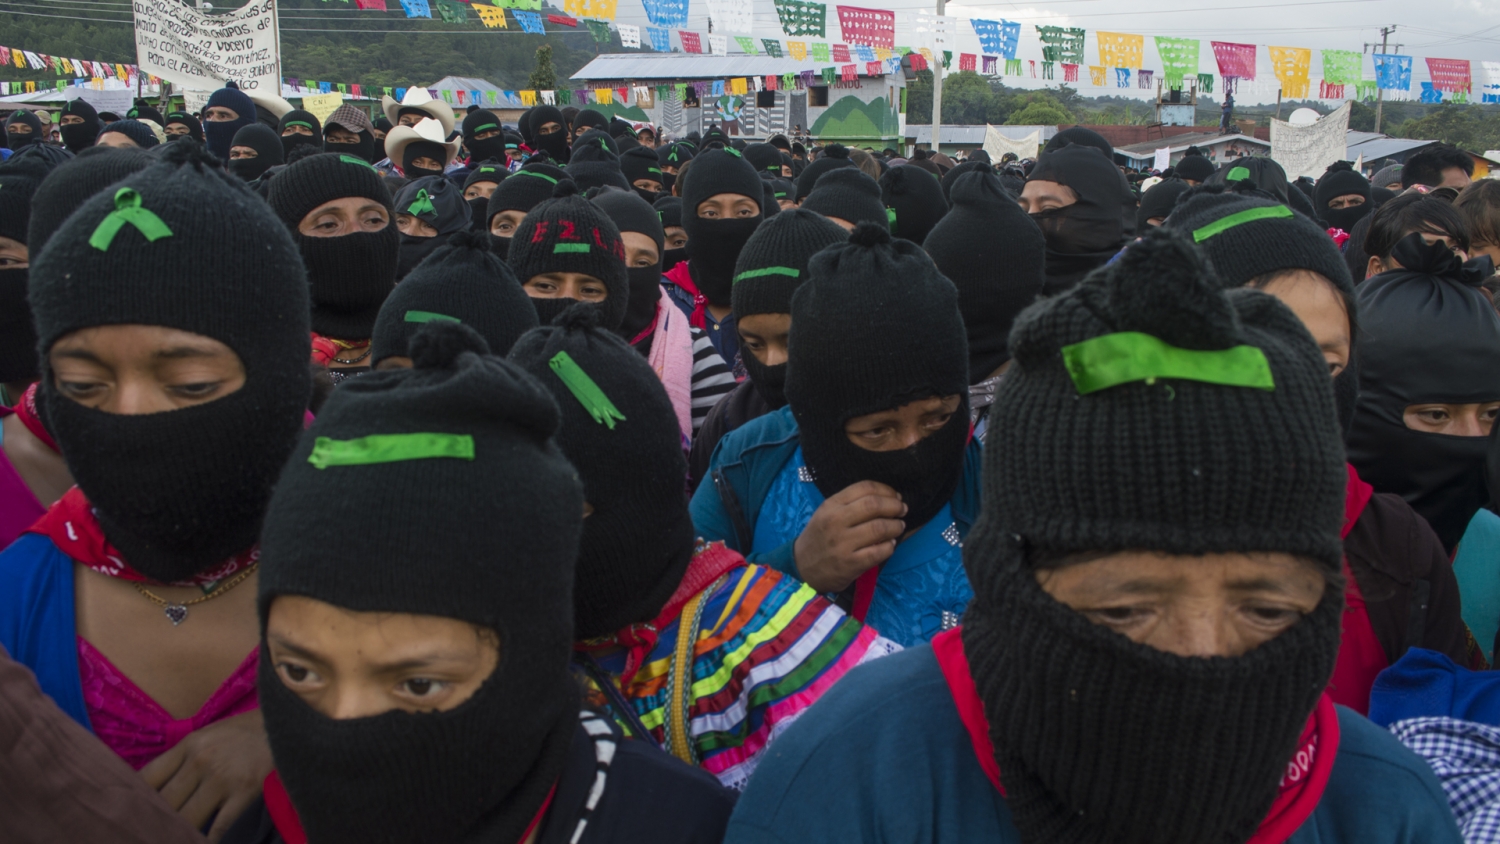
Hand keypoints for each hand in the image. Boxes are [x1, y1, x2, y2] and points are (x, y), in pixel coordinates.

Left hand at [141, 708, 272, 841]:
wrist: (291, 721)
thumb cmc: (250, 731)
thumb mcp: (212, 734)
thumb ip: (186, 757)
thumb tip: (160, 789)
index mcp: (189, 745)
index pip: (148, 778)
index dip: (135, 802)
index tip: (129, 818)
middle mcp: (200, 760)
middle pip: (163, 803)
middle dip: (154, 824)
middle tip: (146, 836)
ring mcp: (222, 777)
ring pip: (186, 818)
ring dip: (177, 834)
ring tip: (171, 840)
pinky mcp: (245, 791)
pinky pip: (220, 825)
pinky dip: (209, 840)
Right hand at [793, 481, 906, 593]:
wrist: (803, 568)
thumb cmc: (820, 537)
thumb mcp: (827, 513)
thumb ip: (851, 503)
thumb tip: (889, 498)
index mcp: (831, 505)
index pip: (864, 488)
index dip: (886, 490)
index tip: (895, 496)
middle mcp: (835, 521)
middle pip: (873, 505)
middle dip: (894, 506)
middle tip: (902, 510)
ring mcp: (842, 543)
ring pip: (879, 528)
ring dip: (895, 526)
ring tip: (899, 526)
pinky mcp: (850, 563)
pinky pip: (878, 551)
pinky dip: (890, 546)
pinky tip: (890, 544)